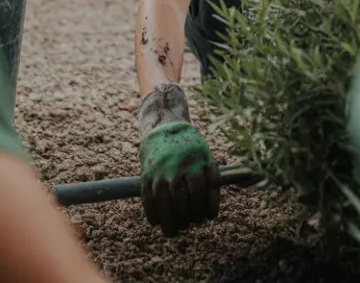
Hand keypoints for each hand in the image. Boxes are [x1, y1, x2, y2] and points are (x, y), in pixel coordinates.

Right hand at [136, 83, 221, 235]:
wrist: (165, 127)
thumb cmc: (191, 147)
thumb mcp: (206, 157)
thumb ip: (211, 180)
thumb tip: (212, 210)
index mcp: (196, 164)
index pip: (201, 195)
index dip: (203, 210)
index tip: (205, 219)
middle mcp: (178, 169)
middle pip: (182, 202)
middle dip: (186, 219)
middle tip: (187, 226)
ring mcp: (161, 172)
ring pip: (164, 203)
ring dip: (168, 221)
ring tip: (172, 232)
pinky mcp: (147, 174)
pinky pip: (148, 198)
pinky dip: (151, 213)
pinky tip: (156, 222)